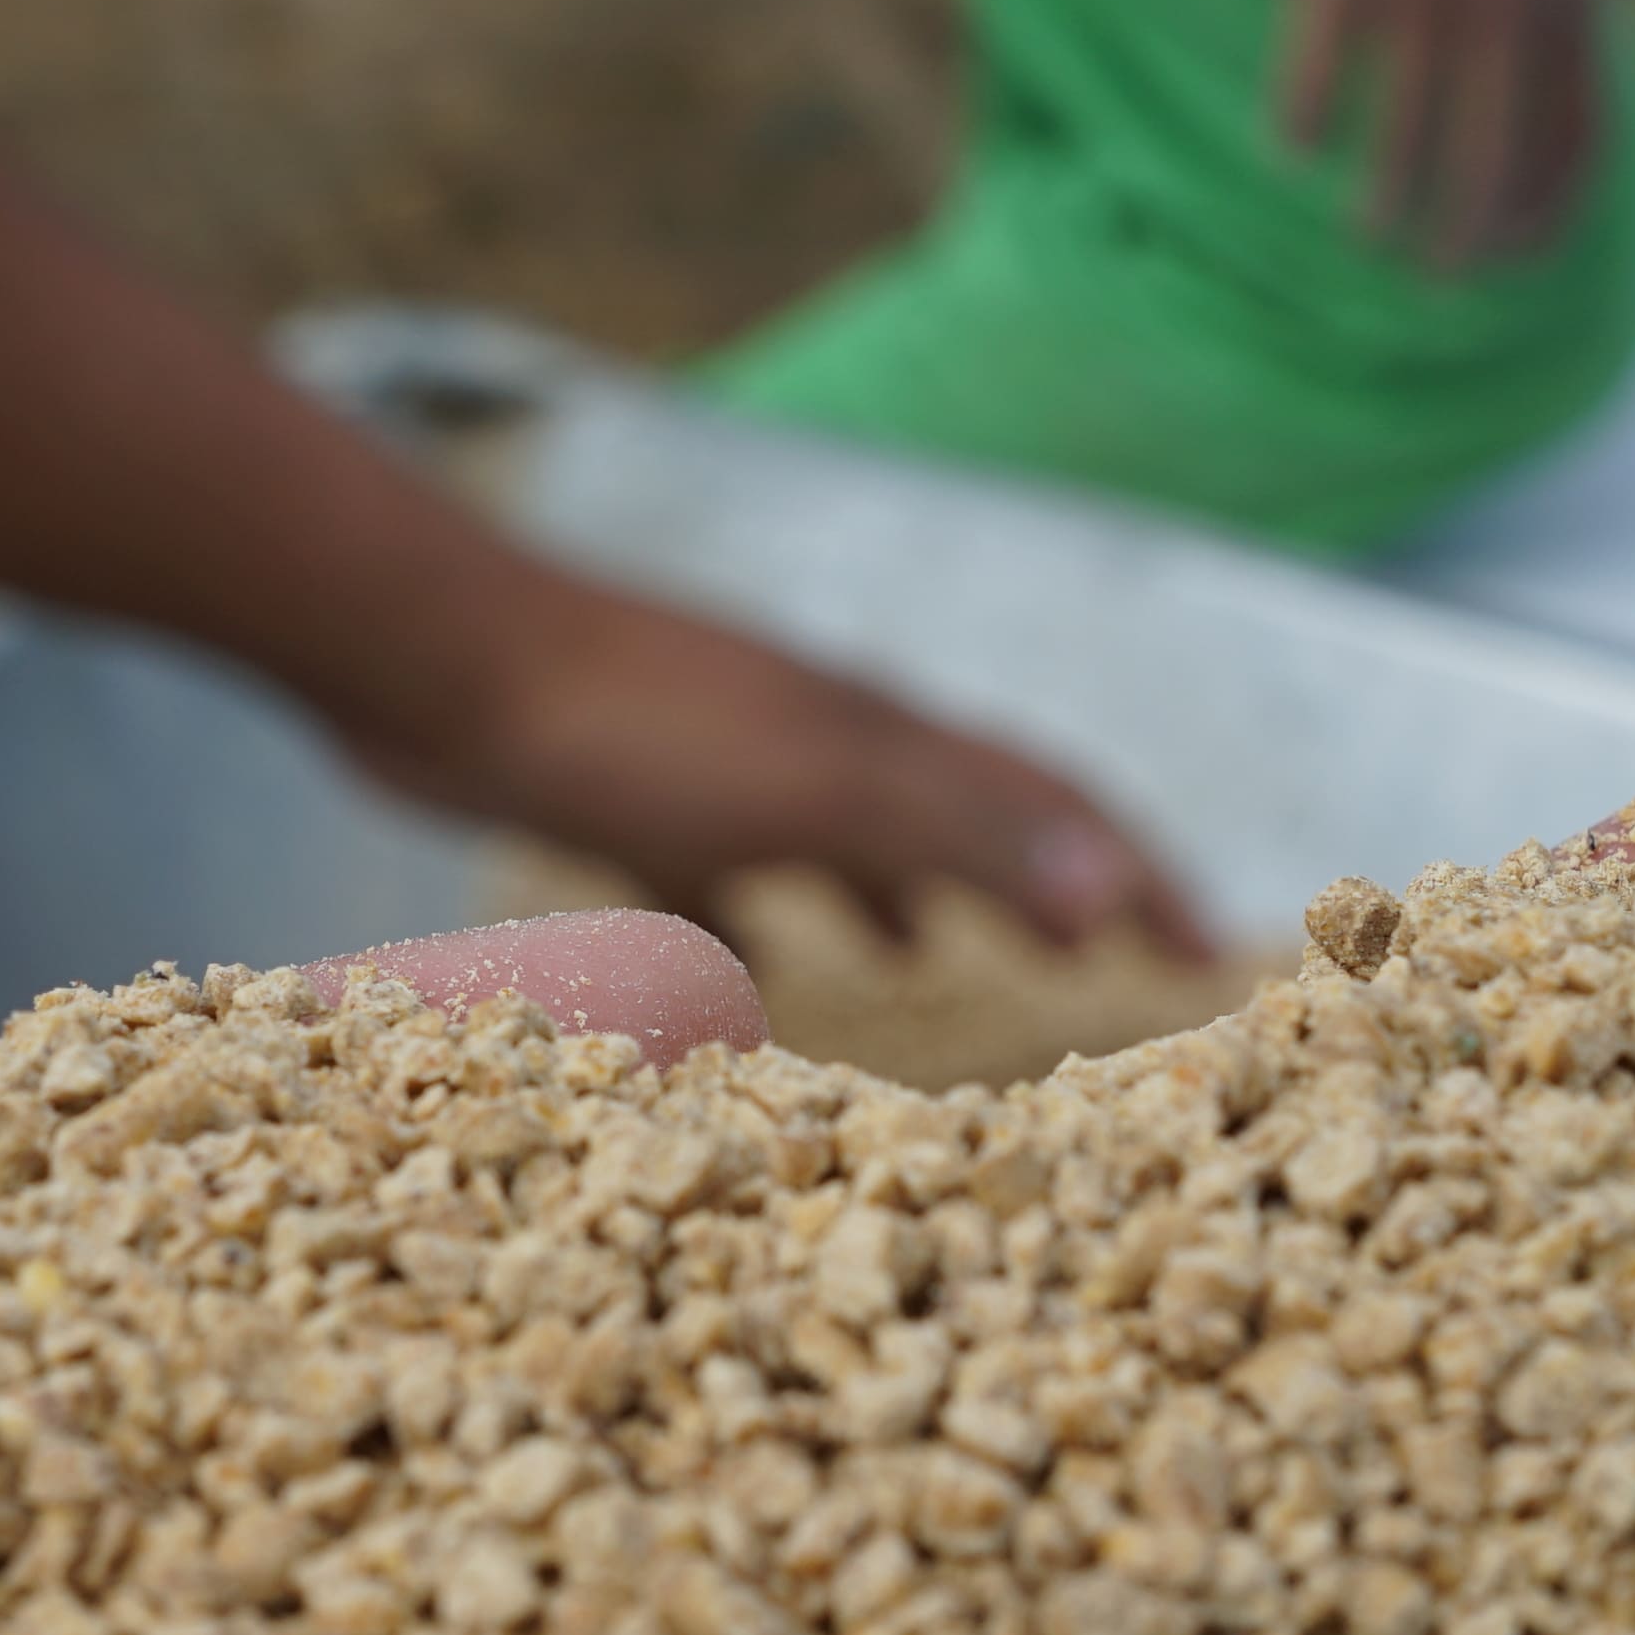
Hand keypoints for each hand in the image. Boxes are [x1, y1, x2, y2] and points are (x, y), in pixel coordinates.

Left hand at [348, 574, 1214, 959]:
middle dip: (1044, 876)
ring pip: (851, 833)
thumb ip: (958, 832)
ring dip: (911, 889)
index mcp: (884, 737)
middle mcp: (823, 737)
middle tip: (1105, 952)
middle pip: (966, 808)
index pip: (1049, 800)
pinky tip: (737, 977)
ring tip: (947, 955)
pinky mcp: (630, 789)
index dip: (1134, 869)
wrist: (433, 657)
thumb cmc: (625, 725)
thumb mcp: (817, 789)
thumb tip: (1109, 884)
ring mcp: (729, 758)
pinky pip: (717, 869)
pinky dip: (751, 926)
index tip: (1201, 945)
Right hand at [1273, 0, 1613, 265]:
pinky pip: (1313, 74)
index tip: (1518, 251)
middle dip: (1467, 238)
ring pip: (1399, 137)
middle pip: (1490, 159)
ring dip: (1381, 205)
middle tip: (1440, 279)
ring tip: (1366, 234)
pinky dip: (1299, 123)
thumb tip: (1549, 54)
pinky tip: (1288, 148)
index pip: (1574, 131)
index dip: (1547, 209)